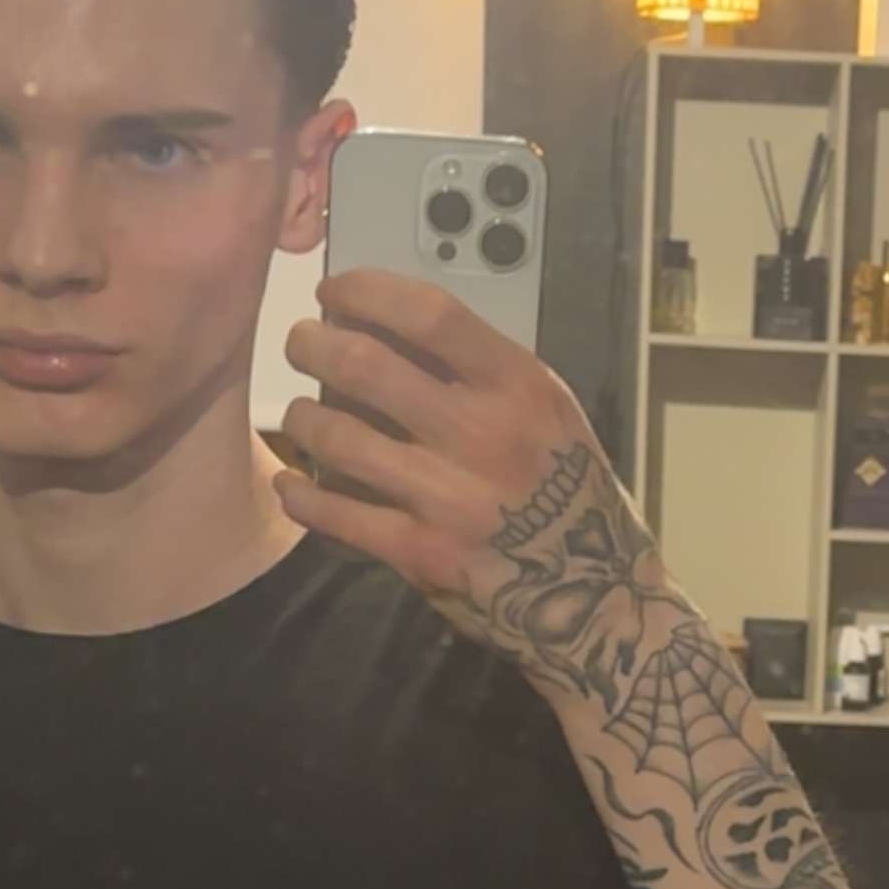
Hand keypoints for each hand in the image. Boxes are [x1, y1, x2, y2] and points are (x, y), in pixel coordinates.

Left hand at [276, 269, 677, 707]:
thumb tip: (389, 326)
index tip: (334, 292)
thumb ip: (480, 372)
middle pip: (366, 366)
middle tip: (300, 345)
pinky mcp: (422, 554)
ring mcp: (449, 498)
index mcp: (520, 387)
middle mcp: (484, 435)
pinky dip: (301, 494)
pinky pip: (337, 514)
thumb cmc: (565, 490)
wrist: (597, 597)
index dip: (366, 291)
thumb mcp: (546, 413)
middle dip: (313, 345)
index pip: (430, 313)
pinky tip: (291, 483)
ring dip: (303, 417)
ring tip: (301, 414)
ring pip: (339, 436)